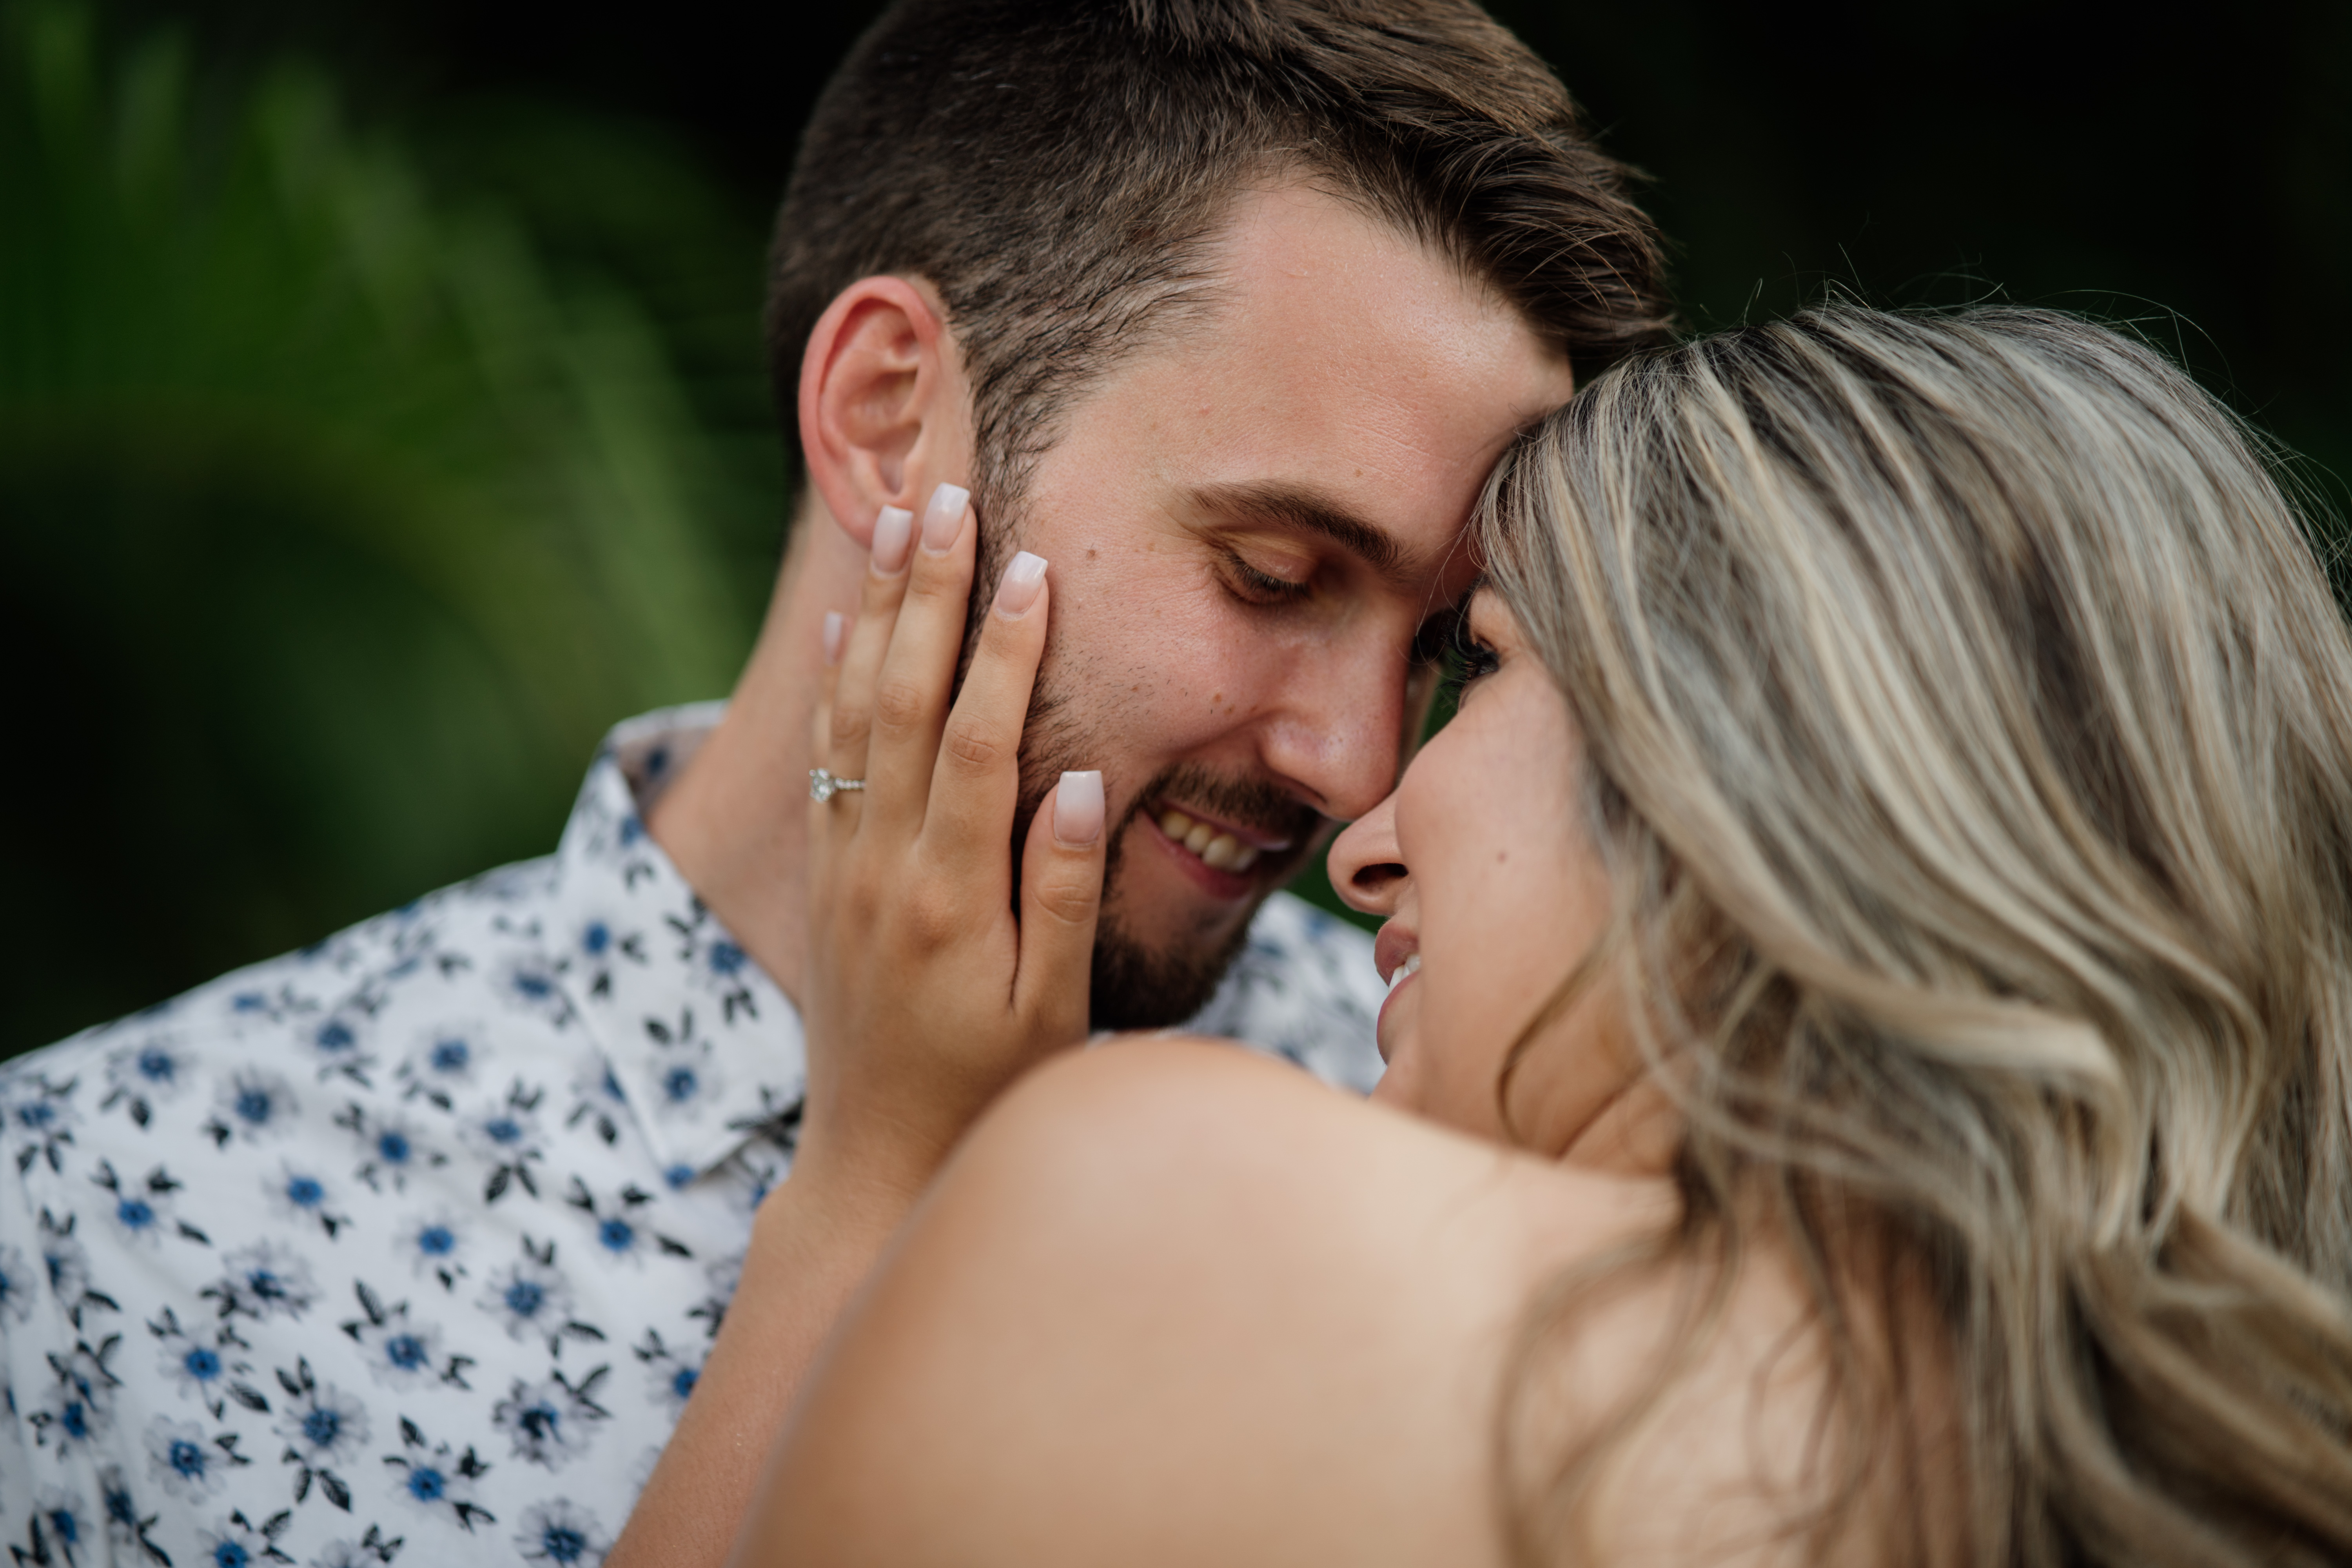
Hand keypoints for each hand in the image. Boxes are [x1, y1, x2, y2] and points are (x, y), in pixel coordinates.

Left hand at [798, 482, 1107, 1203]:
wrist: (873, 1161)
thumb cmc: (986, 1093)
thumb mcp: (1050, 1015)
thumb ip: (1063, 897)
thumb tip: (1080, 782)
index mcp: (950, 895)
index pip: (978, 743)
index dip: (1004, 651)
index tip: (1030, 565)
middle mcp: (884, 864)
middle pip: (902, 701)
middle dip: (926, 593)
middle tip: (945, 496)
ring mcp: (843, 865)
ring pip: (851, 714)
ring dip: (872, 614)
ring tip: (890, 523)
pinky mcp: (825, 875)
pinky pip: (820, 759)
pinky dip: (825, 684)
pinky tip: (830, 625)